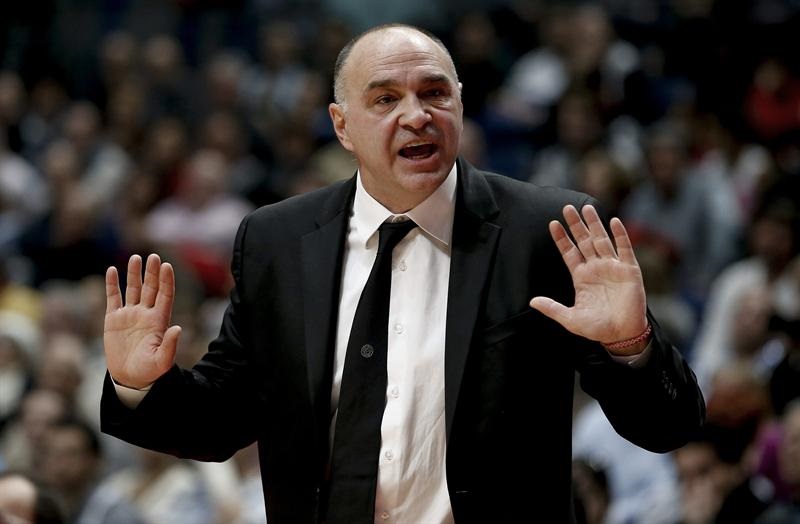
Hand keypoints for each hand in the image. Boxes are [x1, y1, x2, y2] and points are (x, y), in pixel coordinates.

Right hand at [104, 254, 181, 388]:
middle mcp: (146, 314)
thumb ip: (170, 345)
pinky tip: (113, 270)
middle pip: (151, 288)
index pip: (165, 295)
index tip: (167, 266)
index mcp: (159, 321)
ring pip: (133, 289)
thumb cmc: (150, 371)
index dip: (166, 280)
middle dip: (152, 272)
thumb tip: (178, 328)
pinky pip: (113, 298)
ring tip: (135, 258)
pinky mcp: (113, 320)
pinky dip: (112, 284)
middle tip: (153, 256)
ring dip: (134, 274)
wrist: (130, 378)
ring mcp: (130, 315)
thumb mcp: (162, 361)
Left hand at [529, 205, 647, 354]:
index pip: (569, 252)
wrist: (622, 335)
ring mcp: (613, 267)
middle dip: (575, 225)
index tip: (552, 224)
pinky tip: (614, 222)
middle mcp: (596, 268)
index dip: (561, 238)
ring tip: (587, 208)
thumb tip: (532, 301)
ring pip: (602, 240)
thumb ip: (552, 308)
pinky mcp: (629, 270)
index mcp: (581, 276)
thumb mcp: (570, 319)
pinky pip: (624, 249)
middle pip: (584, 241)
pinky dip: (620, 235)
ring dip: (594, 224)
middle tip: (566, 207)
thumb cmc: (597, 327)